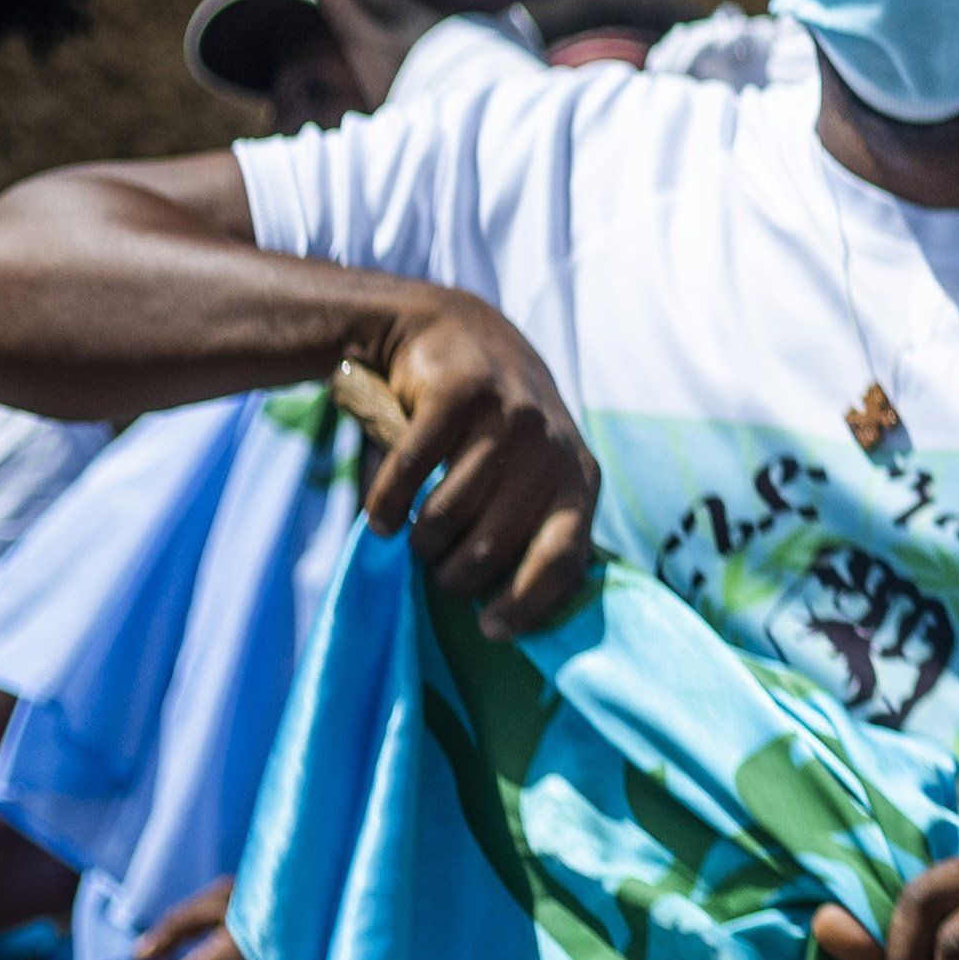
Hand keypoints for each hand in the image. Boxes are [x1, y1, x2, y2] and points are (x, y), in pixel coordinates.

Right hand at [365, 292, 599, 637]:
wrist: (454, 331)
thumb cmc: (493, 426)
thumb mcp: (532, 472)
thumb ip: (530, 524)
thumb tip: (507, 611)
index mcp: (579, 479)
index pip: (564, 559)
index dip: (527, 604)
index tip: (490, 628)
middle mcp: (550, 448)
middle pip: (494, 546)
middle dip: (457, 576)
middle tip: (439, 576)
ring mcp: (507, 416)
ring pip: (449, 514)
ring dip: (421, 541)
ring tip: (413, 541)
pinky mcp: (459, 394)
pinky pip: (411, 472)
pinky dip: (387, 503)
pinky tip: (380, 516)